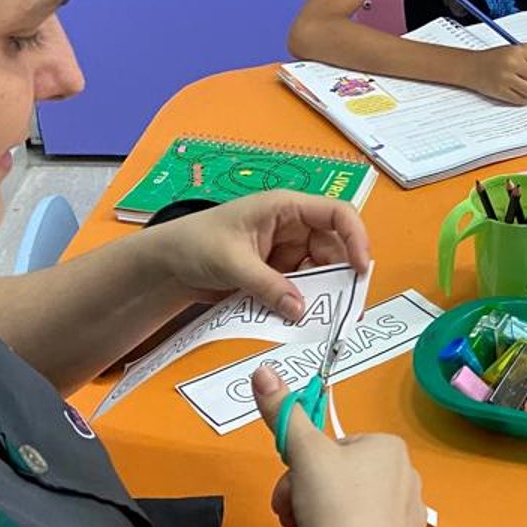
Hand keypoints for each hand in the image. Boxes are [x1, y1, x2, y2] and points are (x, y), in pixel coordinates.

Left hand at [145, 191, 370, 318]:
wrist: (166, 266)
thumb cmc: (194, 244)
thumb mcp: (232, 262)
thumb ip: (268, 286)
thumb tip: (300, 311)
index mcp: (285, 208)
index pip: (337, 213)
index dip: (356, 237)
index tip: (360, 268)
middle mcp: (293, 227)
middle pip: (334, 248)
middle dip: (341, 276)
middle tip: (345, 308)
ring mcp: (287, 252)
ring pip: (320, 273)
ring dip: (322, 294)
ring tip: (321, 318)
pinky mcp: (278, 274)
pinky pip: (301, 289)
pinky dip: (303, 303)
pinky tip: (299, 319)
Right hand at [254, 366, 425, 526]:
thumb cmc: (332, 505)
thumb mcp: (302, 452)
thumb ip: (282, 411)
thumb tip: (263, 370)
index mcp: (389, 448)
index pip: (336, 449)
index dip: (303, 468)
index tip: (287, 490)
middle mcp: (409, 478)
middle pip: (342, 481)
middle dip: (308, 497)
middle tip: (288, 517)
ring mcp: (412, 519)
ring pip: (353, 512)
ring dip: (321, 522)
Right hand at [464, 42, 526, 103]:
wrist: (470, 66)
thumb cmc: (492, 58)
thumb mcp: (513, 47)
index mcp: (517, 51)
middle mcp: (512, 64)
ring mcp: (506, 79)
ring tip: (522, 85)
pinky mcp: (501, 92)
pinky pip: (522, 100)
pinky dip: (522, 98)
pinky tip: (516, 90)